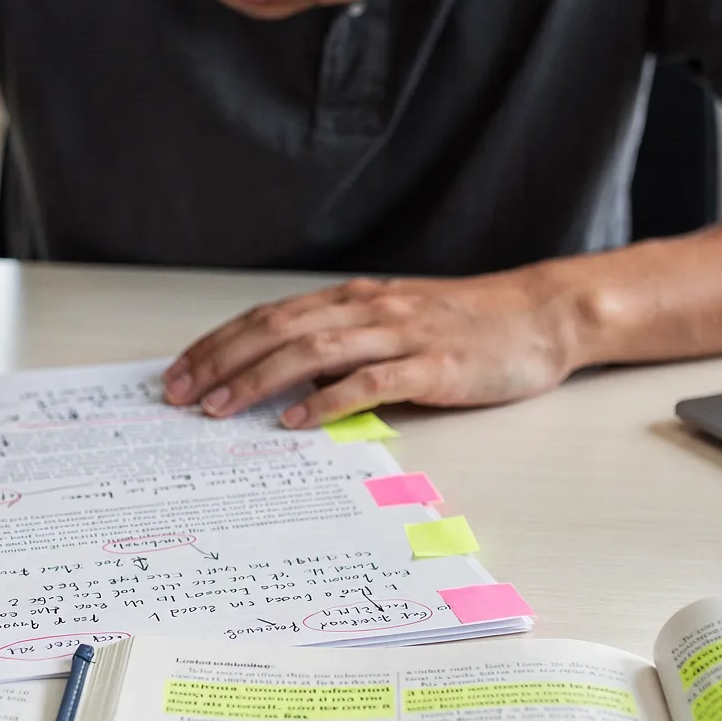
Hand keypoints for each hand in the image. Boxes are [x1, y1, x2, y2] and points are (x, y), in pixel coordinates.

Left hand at [161, 273, 584, 426]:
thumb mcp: (398, 325)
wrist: (544, 317)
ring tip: (219, 407)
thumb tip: (292, 379)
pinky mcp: (433, 365)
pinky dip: (329, 400)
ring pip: (313, 350)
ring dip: (259, 379)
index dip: (220, 342)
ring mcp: (402, 334)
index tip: (178, 371)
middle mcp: (370, 309)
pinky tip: (297, 421)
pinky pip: (371, 381)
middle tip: (178, 394)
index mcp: (355, 299)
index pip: (270, 316)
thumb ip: (348, 345)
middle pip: (278, 329)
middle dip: (221, 361)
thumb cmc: (471, 326)